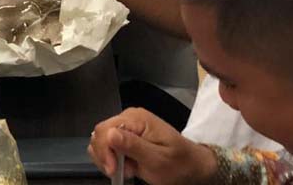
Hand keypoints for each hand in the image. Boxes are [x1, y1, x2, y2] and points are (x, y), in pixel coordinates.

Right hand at [88, 108, 217, 184]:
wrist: (193, 168)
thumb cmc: (179, 164)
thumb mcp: (158, 159)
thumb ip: (133, 146)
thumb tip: (109, 134)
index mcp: (136, 119)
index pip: (105, 129)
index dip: (105, 151)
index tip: (114, 171)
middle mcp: (128, 118)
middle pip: (99, 134)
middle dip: (105, 156)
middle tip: (122, 173)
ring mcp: (126, 127)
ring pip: (99, 140)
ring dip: (107, 159)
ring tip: (127, 170)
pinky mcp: (125, 137)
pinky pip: (106, 146)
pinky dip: (110, 159)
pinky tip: (124, 167)